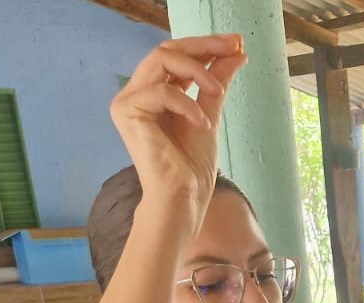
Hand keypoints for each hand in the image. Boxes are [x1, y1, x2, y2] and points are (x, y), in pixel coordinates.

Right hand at [109, 35, 247, 219]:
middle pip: (166, 49)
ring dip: (196, 70)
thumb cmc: (191, 168)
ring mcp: (128, 101)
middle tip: (233, 47)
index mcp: (154, 93)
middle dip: (203, 45)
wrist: (182, 199)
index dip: (205, 45)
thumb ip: (216, 84)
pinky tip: (202, 124)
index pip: (175, 56)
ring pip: (161, 59)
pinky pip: (162, 92)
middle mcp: (137, 93)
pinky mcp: (126, 112)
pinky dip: (187, 105)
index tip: (235, 43)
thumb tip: (236, 53)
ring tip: (217, 90)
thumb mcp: (209, 114)